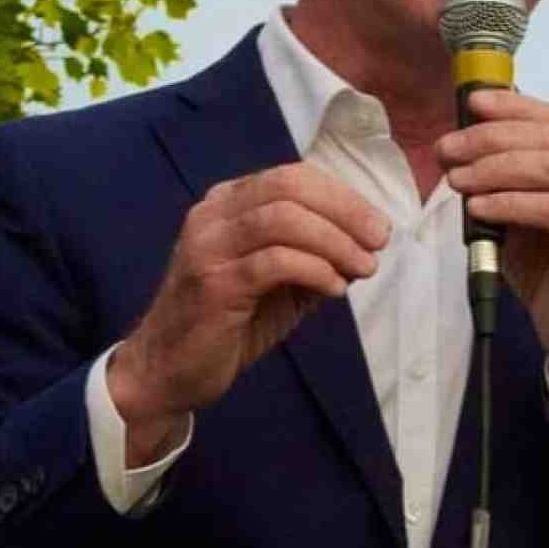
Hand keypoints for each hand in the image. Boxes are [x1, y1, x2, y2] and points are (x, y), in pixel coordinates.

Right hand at [110, 163, 388, 463]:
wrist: (169, 370)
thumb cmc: (230, 323)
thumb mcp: (282, 283)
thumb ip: (317, 257)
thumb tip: (368, 244)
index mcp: (228, 204)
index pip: (293, 177)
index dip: (343, 196)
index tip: (378, 227)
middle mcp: (212, 215)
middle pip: (289, 187)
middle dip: (346, 211)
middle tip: (379, 241)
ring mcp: (208, 247)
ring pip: (282, 219)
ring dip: (335, 241)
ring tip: (363, 267)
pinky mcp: (213, 284)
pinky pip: (273, 262)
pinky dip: (314, 269)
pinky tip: (335, 288)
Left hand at [438, 90, 548, 413]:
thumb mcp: (523, 211)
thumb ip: (508, 176)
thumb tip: (465, 140)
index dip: (512, 106)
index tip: (471, 104)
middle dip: (491, 139)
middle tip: (448, 150)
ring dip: (497, 169)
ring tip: (458, 180)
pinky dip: (511, 204)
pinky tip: (479, 208)